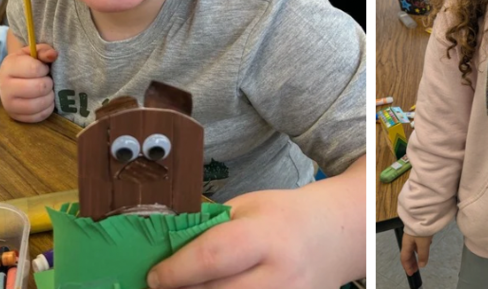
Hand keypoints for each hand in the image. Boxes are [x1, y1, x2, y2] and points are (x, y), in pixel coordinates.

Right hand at [0, 42, 57, 122]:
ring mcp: (8, 104)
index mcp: (9, 66)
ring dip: (49, 97)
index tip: (44, 68)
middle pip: (39, 87)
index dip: (44, 68)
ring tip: (47, 90)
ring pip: (38, 104)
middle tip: (47, 80)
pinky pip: (37, 117)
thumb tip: (53, 55)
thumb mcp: (34, 52)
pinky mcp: (15, 117)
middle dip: (49, 83)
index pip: (34, 69)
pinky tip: (45, 100)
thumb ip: (44, 51)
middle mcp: (4, 87)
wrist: (15, 78)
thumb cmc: (28, 62)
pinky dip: (47, 109)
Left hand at [148, 178, 361, 288]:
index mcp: (268, 234)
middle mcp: (279, 275)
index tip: (153, 276)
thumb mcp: (250, 207)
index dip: (177, 270)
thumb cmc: (285, 216)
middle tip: (162, 287)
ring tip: (188, 288)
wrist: (334, 235)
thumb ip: (213, 228)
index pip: (214, 255)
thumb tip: (166, 247)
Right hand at [400, 233, 431, 276]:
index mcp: (406, 244)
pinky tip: (425, 249)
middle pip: (408, 254)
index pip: (404, 258)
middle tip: (416, 270)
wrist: (424, 213)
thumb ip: (422, 255)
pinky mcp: (417, 232)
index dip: (407, 267)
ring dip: (416, 256)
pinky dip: (420, 249)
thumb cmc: (421, 230)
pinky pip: (417, 243)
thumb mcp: (423, 244)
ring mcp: (412, 236)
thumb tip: (421, 266)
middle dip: (411, 262)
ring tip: (421, 261)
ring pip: (412, 248)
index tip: (411, 274)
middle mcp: (407, 240)